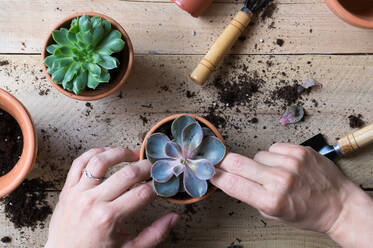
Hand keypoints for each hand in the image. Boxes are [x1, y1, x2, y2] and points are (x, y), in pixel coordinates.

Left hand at [45, 147, 178, 247]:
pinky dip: (94, 153)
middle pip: (127, 174)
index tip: (160, 184)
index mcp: (110, 218)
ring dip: (120, 153)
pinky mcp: (67, 189)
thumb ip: (155, 234)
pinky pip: (79, 162)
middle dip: (146, 167)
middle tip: (153, 168)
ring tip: (132, 154)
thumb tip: (174, 218)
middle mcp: (93, 202)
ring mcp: (78, 193)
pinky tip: (107, 153)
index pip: (142, 193)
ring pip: (101, 161)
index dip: (156, 186)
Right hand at [211, 143, 372, 246]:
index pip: (231, 183)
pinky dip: (275, 156)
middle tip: (225, 164)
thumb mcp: (274, 215)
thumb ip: (252, 196)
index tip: (209, 171)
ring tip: (273, 172)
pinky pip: (274, 148)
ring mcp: (290, 163)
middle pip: (236, 162)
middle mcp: (279, 180)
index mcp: (270, 200)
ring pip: (257, 154)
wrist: (338, 204)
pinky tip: (284, 165)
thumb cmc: (307, 213)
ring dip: (259, 163)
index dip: (215, 175)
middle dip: (226, 163)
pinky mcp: (300, 150)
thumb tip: (230, 179)